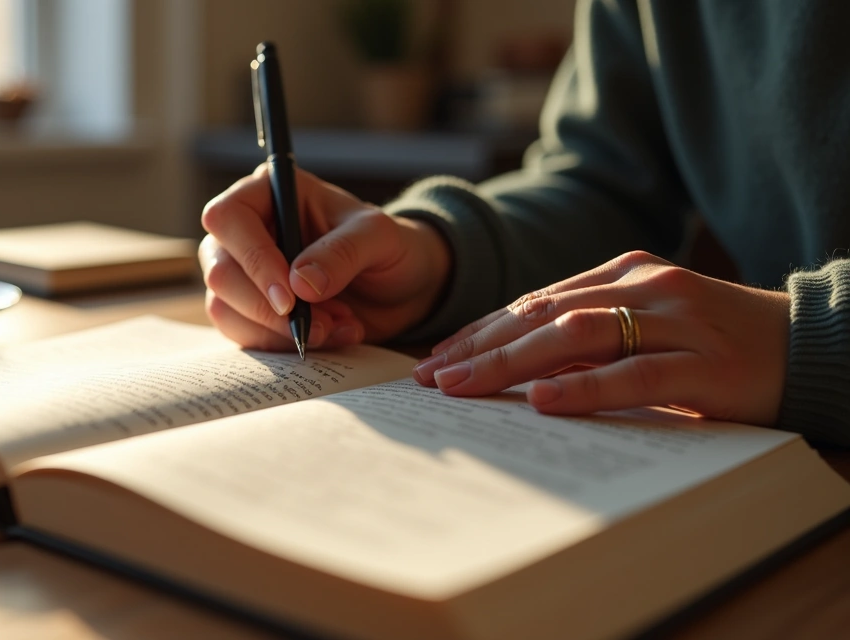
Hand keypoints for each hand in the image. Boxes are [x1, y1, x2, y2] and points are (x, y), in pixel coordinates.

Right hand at [200, 164, 449, 350]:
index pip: (228, 218)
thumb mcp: (379, 238)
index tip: (290, 297)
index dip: (253, 258)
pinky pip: (244, 335)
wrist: (401, 288)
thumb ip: (342, 252)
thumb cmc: (388, 247)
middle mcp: (245, 231)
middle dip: (270, 308)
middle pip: (220, 271)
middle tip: (322, 323)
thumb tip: (300, 283)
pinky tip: (329, 335)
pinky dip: (285, 345)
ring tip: (336, 326)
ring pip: (225, 309)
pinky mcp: (249, 311)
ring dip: (280, 330)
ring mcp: (242, 273)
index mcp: (267, 192)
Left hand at [412, 251, 790, 425]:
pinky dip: (585, 387)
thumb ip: (591, 333)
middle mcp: (644, 286)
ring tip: (464, 387)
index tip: (437, 358)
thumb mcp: (647, 325)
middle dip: (480, 348)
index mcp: (624, 273)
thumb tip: (517, 366)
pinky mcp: (706, 363)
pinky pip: (635, 373)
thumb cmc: (716, 343)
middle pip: (543, 314)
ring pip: (577, 335)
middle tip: (431, 378)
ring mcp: (676, 321)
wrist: (810, 344)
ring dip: (512, 363)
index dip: (481, 330)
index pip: (535, 300)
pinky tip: (543, 401)